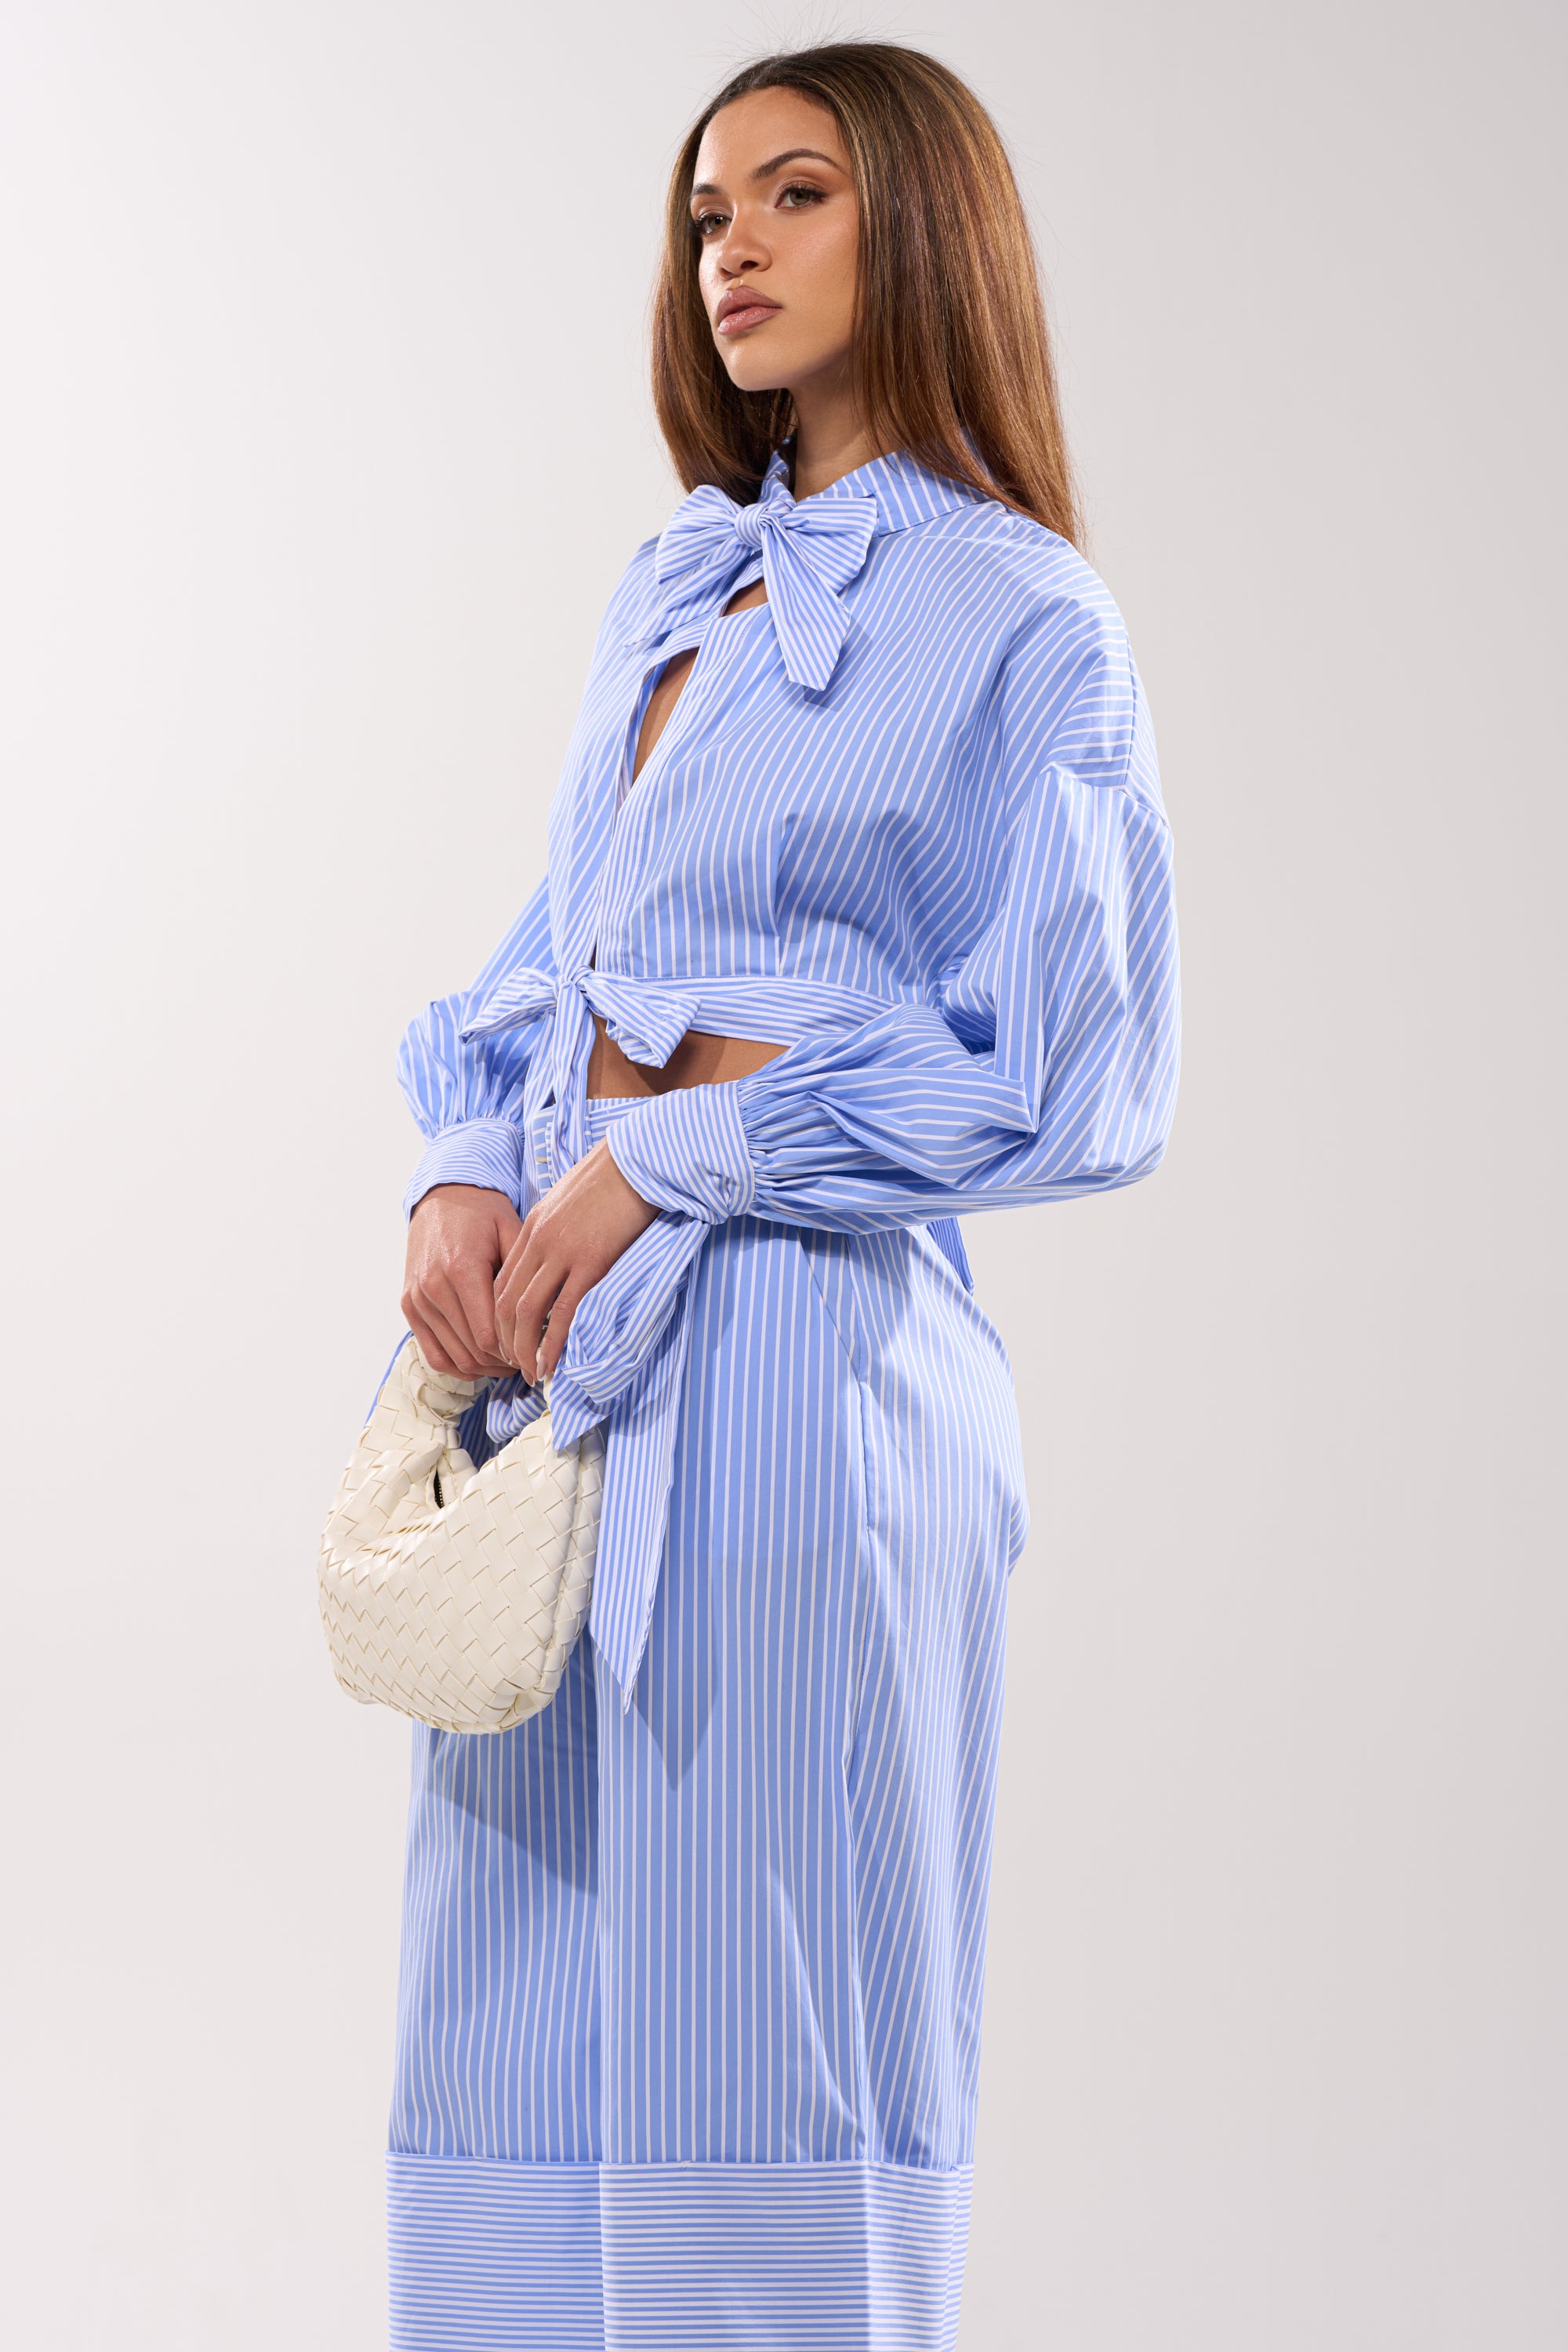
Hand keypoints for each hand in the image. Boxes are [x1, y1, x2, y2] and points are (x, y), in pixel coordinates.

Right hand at [402, 1184, 521, 1377]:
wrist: (442, 1197)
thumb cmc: (483, 1215)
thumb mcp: (512, 1233)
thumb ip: (524, 1276)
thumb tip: (545, 1319)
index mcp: (462, 1269)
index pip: (489, 1335)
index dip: (515, 1352)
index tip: (536, 1352)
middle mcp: (434, 1287)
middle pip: (473, 1350)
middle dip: (504, 1362)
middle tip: (529, 1361)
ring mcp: (417, 1298)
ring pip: (454, 1356)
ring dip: (484, 1367)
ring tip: (509, 1363)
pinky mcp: (409, 1305)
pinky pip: (432, 1353)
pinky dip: (458, 1365)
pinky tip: (482, 1362)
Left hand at [493, 1140, 658, 1380]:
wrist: (638, 1160)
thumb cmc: (613, 1178)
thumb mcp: (571, 1201)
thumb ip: (558, 1229)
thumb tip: (561, 1254)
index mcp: (533, 1227)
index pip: (502, 1282)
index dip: (499, 1317)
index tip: (508, 1341)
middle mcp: (539, 1242)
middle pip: (505, 1301)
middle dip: (505, 1340)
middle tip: (514, 1366)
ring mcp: (562, 1252)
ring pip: (526, 1311)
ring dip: (523, 1348)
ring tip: (530, 1373)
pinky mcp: (590, 1262)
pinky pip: (562, 1310)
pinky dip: (552, 1342)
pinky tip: (553, 1362)